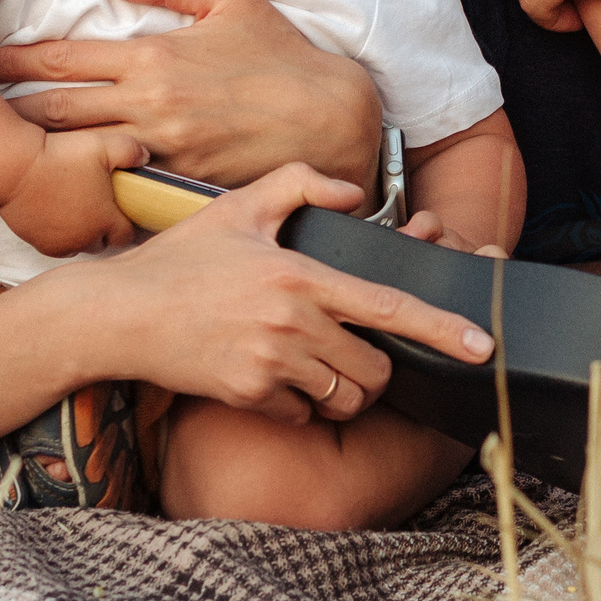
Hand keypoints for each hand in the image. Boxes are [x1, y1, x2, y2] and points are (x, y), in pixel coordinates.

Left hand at [0, 0, 381, 188]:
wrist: (333, 121)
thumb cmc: (284, 56)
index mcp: (155, 57)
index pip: (65, 59)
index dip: (15, 60)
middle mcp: (150, 107)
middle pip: (56, 110)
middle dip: (4, 108)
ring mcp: (161, 153)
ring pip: (77, 153)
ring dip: (31, 152)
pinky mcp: (179, 189)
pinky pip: (117, 190)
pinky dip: (81, 190)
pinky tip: (52, 193)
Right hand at [0, 128, 146, 257]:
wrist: (13, 167)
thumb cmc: (59, 156)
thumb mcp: (103, 145)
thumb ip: (131, 152)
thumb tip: (145, 158)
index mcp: (104, 221)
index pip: (127, 235)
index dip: (129, 222)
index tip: (126, 210)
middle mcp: (82, 240)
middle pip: (102, 242)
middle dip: (104, 228)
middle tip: (101, 205)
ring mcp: (57, 243)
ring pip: (77, 246)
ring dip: (81, 233)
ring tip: (78, 208)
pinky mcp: (34, 241)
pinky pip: (54, 244)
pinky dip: (59, 233)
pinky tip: (57, 211)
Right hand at [88, 164, 494, 423]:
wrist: (119, 313)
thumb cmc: (182, 259)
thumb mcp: (239, 207)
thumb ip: (300, 186)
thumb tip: (354, 193)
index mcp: (299, 274)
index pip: (386, 306)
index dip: (441, 329)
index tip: (482, 346)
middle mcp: (291, 323)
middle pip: (374, 367)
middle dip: (377, 367)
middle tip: (353, 350)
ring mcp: (269, 364)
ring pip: (344, 397)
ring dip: (343, 388)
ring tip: (315, 363)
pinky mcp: (247, 396)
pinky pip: (302, 414)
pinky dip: (300, 405)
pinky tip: (273, 376)